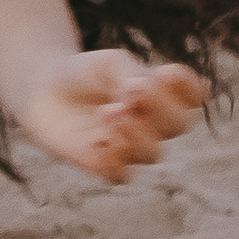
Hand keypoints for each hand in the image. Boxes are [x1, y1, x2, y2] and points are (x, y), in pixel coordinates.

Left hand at [9, 50, 205, 181]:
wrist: (44, 90)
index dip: (187, 88)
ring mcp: (131, 148)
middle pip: (178, 125)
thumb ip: (132, 76)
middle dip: (158, 108)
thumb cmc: (85, 73)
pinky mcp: (104, 166)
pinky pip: (121, 175)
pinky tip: (96, 141)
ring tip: (109, 112)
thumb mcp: (111, 64)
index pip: (194, 97)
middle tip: (128, 92)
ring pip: (152, 153)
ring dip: (136, 133)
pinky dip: (113, 161)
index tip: (166, 72)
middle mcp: (154, 124)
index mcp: (164, 95)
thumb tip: (144, 91)